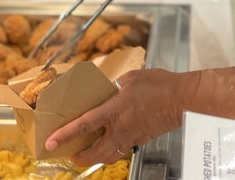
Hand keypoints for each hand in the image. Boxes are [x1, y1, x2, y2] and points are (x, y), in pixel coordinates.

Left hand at [44, 68, 198, 165]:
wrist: (183, 100)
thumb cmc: (159, 84)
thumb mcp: (132, 77)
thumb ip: (116, 85)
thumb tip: (108, 89)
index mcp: (115, 110)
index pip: (84, 125)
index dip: (66, 134)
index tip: (51, 142)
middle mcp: (120, 128)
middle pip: (94, 151)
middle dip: (79, 156)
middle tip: (69, 154)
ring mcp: (132, 136)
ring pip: (108, 155)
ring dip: (95, 156)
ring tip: (88, 153)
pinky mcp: (142, 139)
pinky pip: (123, 149)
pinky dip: (113, 149)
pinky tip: (112, 142)